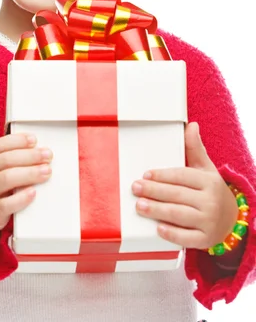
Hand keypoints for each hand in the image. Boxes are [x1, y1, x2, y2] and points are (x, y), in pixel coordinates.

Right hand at [0, 107, 52, 255]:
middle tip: (47, 155)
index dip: (16, 141)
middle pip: (4, 162)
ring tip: (46, 171)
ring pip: (6, 180)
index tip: (34, 139)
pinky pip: (6, 205)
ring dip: (29, 174)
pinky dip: (21, 198)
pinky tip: (33, 192)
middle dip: (28, 157)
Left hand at [131, 122, 237, 249]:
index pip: (182, 176)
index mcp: (209, 181)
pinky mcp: (205, 240)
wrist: (231, 219)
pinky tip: (158, 228)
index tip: (146, 174)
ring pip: (179, 215)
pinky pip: (187, 238)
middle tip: (136, 188)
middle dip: (154, 191)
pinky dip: (172, 234)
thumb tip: (191, 125)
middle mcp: (211, 201)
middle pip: (177, 195)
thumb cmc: (211, 190)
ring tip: (140, 206)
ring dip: (157, 211)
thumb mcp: (205, 168)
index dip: (163, 175)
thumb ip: (194, 148)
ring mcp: (209, 222)